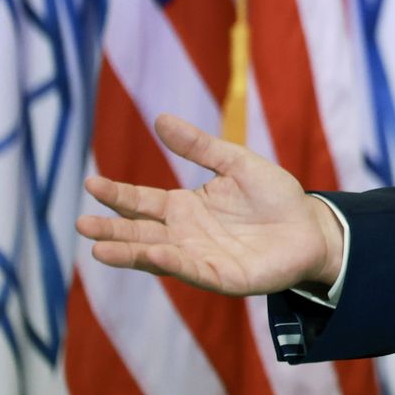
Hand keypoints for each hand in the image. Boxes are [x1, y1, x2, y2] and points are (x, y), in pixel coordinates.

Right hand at [76, 113, 344, 295]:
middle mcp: (184, 235)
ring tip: (98, 248)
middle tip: (82, 223)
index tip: (91, 183)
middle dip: (111, 230)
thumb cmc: (274, 196)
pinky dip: (171, 262)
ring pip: (156, 255)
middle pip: (139, 232)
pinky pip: (192, 270)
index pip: (141, 202)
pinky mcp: (222, 277)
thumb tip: (160, 117)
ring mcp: (200, 258)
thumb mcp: (236, 163)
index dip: (117, 194)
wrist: (312, 227)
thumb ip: (200, 146)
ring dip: (129, 252)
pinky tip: (153, 254)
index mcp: (184, 208)